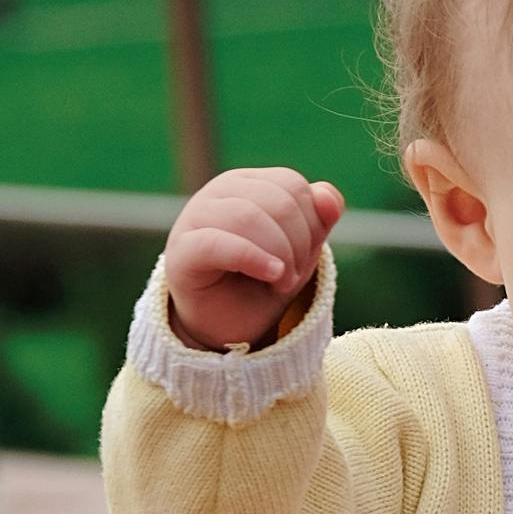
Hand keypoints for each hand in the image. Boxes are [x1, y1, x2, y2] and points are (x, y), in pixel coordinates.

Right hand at [164, 168, 344, 351]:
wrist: (225, 329)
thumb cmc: (259, 286)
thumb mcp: (299, 254)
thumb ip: (317, 222)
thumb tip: (330, 196)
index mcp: (248, 184)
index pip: (292, 185)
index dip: (311, 224)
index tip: (305, 258)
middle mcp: (219, 192)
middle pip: (278, 200)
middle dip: (299, 244)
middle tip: (292, 277)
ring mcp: (196, 217)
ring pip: (249, 217)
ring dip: (281, 256)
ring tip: (281, 283)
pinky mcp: (183, 250)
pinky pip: (219, 243)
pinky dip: (253, 259)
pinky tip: (272, 276)